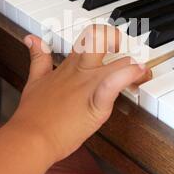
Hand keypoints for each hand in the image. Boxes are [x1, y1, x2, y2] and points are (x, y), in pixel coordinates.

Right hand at [12, 25, 151, 162]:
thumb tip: (31, 38)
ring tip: (144, 73)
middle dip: (117, 38)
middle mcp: (80, 70)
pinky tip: (140, 72)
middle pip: (100, 37)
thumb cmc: (32, 115)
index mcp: (69, 65)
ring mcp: (88, 85)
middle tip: (127, 54)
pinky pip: (113, 84)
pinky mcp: (95, 104)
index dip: (104, 35)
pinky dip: (128, 76)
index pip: (88, 37)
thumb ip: (38, 57)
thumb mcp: (34, 80)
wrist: (29, 138)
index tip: (115, 45)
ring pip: (116, 60)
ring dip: (134, 63)